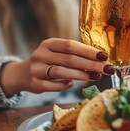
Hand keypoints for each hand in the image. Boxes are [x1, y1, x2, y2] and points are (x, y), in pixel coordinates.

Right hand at [0, 38, 114, 95]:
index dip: (88, 51)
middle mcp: (41, 54)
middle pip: (69, 59)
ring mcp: (36, 69)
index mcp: (48, 44)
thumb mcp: (56, 53)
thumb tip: (100, 60)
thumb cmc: (47, 62)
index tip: (104, 56)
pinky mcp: (35, 84)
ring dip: (81, 75)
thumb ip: (73, 55)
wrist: (22, 74)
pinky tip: (72, 84)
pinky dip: (65, 85)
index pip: (70, 45)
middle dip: (90, 64)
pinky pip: (53, 86)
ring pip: (61, 72)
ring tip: (95, 76)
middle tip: (107, 69)